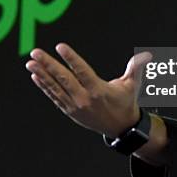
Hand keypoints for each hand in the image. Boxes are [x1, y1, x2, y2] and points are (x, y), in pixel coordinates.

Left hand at [26, 43, 151, 137]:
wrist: (120, 129)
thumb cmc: (126, 102)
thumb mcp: (132, 85)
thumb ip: (136, 68)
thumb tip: (147, 55)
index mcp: (99, 91)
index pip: (82, 71)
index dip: (71, 58)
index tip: (60, 47)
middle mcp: (84, 99)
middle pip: (64, 79)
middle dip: (48, 65)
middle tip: (36, 52)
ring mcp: (75, 106)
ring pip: (55, 88)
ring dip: (41, 74)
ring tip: (30, 63)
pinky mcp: (69, 110)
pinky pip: (54, 97)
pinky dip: (44, 86)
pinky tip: (35, 76)